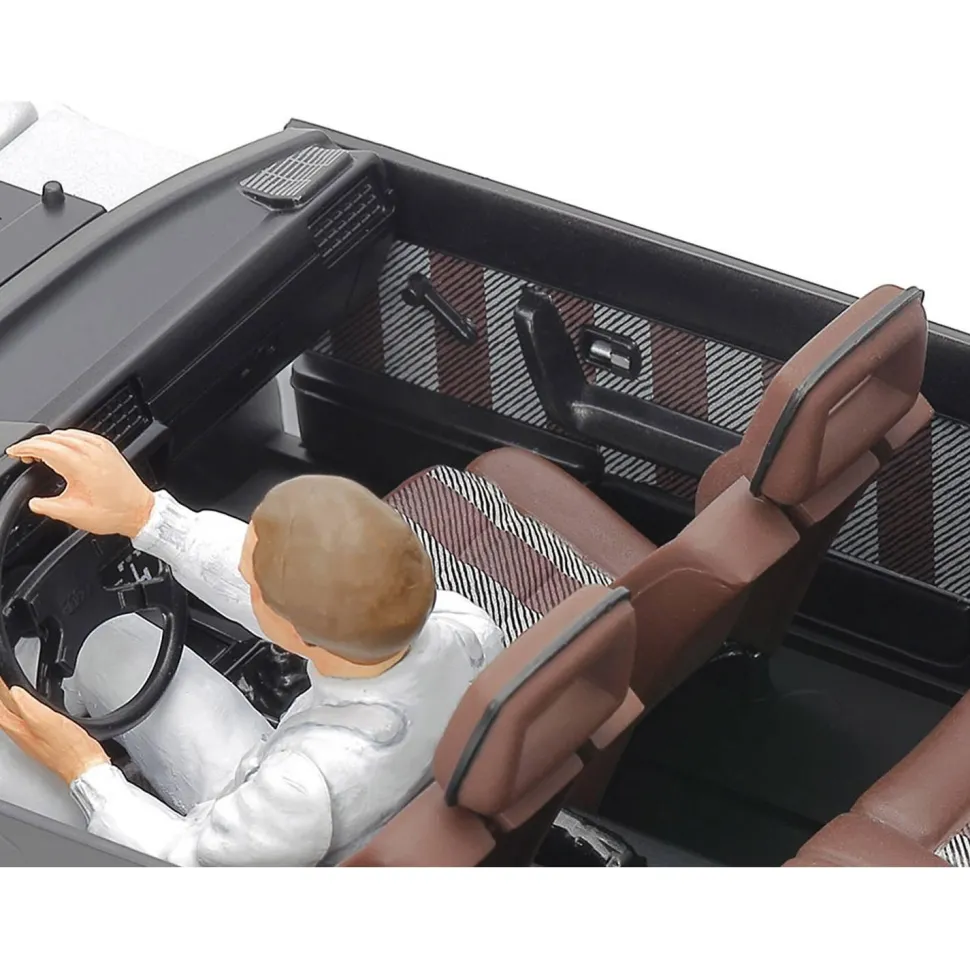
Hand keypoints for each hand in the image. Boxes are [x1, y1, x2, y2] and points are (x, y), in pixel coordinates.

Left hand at [0, 677, 108, 783]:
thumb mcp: (47, 722)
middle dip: (4, 695)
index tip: (4, 677)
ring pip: (16, 717)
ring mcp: (34, 738)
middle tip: (6, 681)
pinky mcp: (47, 740)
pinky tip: (35, 706)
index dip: (1, 690)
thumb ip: (29, 706)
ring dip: (13, 702)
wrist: (86, 767)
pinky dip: (28, 709)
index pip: (1, 707)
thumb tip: (15, 691)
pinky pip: (30, 720)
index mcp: (20, 729)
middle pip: (6, 712)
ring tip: (13, 689)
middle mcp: (24, 735)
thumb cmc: (70, 749)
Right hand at [6, 429, 154, 537]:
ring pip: (68, 434)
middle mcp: (92, 452)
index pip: (45, 447)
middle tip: (22, 454)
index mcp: (81, 466)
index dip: (25, 447)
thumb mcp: (73, 515)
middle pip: (54, 438)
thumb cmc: (114, 513)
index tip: (14, 452)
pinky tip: (62, 446)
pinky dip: (67, 437)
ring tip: (39, 451)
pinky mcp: (109, 449)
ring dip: (50, 439)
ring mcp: (102, 448)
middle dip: (34, 443)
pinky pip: (82, 435)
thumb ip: (47, 507)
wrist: (140, 511)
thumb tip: (34, 502)